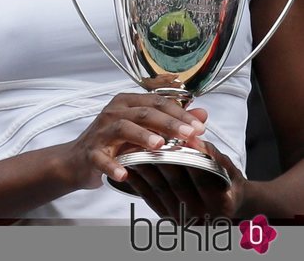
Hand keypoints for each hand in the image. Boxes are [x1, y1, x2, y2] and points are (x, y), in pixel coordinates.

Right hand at [64, 92, 206, 190]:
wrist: (78, 160)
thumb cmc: (114, 142)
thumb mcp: (143, 129)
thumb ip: (172, 121)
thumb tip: (202, 114)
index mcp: (127, 103)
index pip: (157, 102)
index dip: (180, 113)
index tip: (199, 127)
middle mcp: (113, 113)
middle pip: (144, 113)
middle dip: (168, 123)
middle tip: (189, 134)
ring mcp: (101, 132)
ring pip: (123, 128)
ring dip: (142, 136)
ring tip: (159, 146)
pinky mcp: (91, 153)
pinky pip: (101, 158)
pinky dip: (112, 166)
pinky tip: (124, 174)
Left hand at [127, 120, 245, 221]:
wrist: (225, 204)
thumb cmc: (226, 180)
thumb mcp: (227, 167)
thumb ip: (211, 153)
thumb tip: (191, 137)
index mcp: (221, 202)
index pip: (201, 176)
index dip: (187, 155)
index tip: (173, 136)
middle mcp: (202, 215)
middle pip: (176, 182)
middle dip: (160, 157)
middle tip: (145, 136)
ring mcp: (182, 218)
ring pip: (159, 188)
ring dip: (144, 165)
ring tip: (132, 144)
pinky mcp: (166, 217)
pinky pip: (148, 196)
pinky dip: (137, 178)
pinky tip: (127, 162)